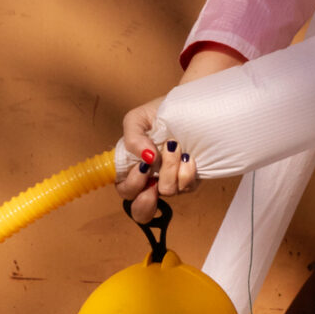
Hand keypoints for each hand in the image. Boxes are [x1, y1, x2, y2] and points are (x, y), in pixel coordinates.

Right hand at [117, 45, 244, 226]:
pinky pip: (187, 186)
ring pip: (168, 192)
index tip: (143, 169)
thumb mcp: (138, 118)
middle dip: (148, 192)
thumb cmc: (159, 113)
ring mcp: (171, 181)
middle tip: (154, 170)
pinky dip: (188, 171)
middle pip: (142, 209)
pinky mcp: (189, 180)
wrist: (189, 104)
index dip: (132, 188)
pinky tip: (189, 156)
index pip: (125, 192)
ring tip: (174, 146)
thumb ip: (132, 138)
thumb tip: (145, 158)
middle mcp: (150, 180)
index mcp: (131, 167)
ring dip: (170, 168)